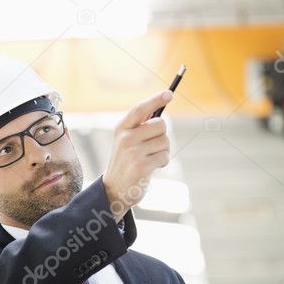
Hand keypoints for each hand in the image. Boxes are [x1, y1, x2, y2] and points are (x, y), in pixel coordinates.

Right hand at [101, 90, 172, 218]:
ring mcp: (132, 152)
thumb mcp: (126, 140)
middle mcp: (125, 138)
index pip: (140, 109)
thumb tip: (159, 104)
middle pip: (161, 125)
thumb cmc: (125, 162)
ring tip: (150, 158)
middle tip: (153, 146)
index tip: (169, 94)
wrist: (114, 189)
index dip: (155, 100)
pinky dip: (162, 162)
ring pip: (165, 142)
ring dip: (163, 151)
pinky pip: (165, 156)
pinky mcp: (141, 167)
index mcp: (121, 128)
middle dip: (162, 136)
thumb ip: (140, 125)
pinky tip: (151, 167)